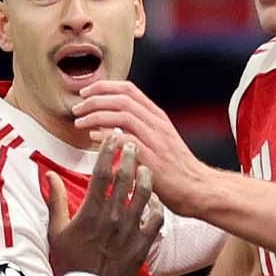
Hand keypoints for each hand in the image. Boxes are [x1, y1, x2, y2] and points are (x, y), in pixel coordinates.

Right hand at [46, 135, 163, 275]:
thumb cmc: (69, 263)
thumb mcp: (56, 232)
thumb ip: (55, 201)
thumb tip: (48, 175)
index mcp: (91, 212)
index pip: (102, 174)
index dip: (108, 152)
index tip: (112, 138)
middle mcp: (113, 218)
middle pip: (126, 179)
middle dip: (129, 157)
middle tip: (131, 143)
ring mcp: (130, 231)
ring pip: (144, 196)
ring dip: (146, 178)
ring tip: (145, 167)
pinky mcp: (142, 244)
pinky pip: (156, 220)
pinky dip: (157, 207)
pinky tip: (154, 200)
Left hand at [73, 81, 212, 215]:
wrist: (197, 188)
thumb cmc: (176, 169)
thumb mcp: (160, 140)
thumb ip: (139, 129)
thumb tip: (110, 125)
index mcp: (157, 117)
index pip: (128, 89)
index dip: (103, 87)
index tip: (86, 92)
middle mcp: (157, 124)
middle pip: (121, 98)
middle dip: (94, 100)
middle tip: (77, 108)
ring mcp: (156, 140)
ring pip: (122, 115)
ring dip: (96, 116)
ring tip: (80, 122)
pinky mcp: (152, 159)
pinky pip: (126, 141)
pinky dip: (107, 136)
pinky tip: (93, 138)